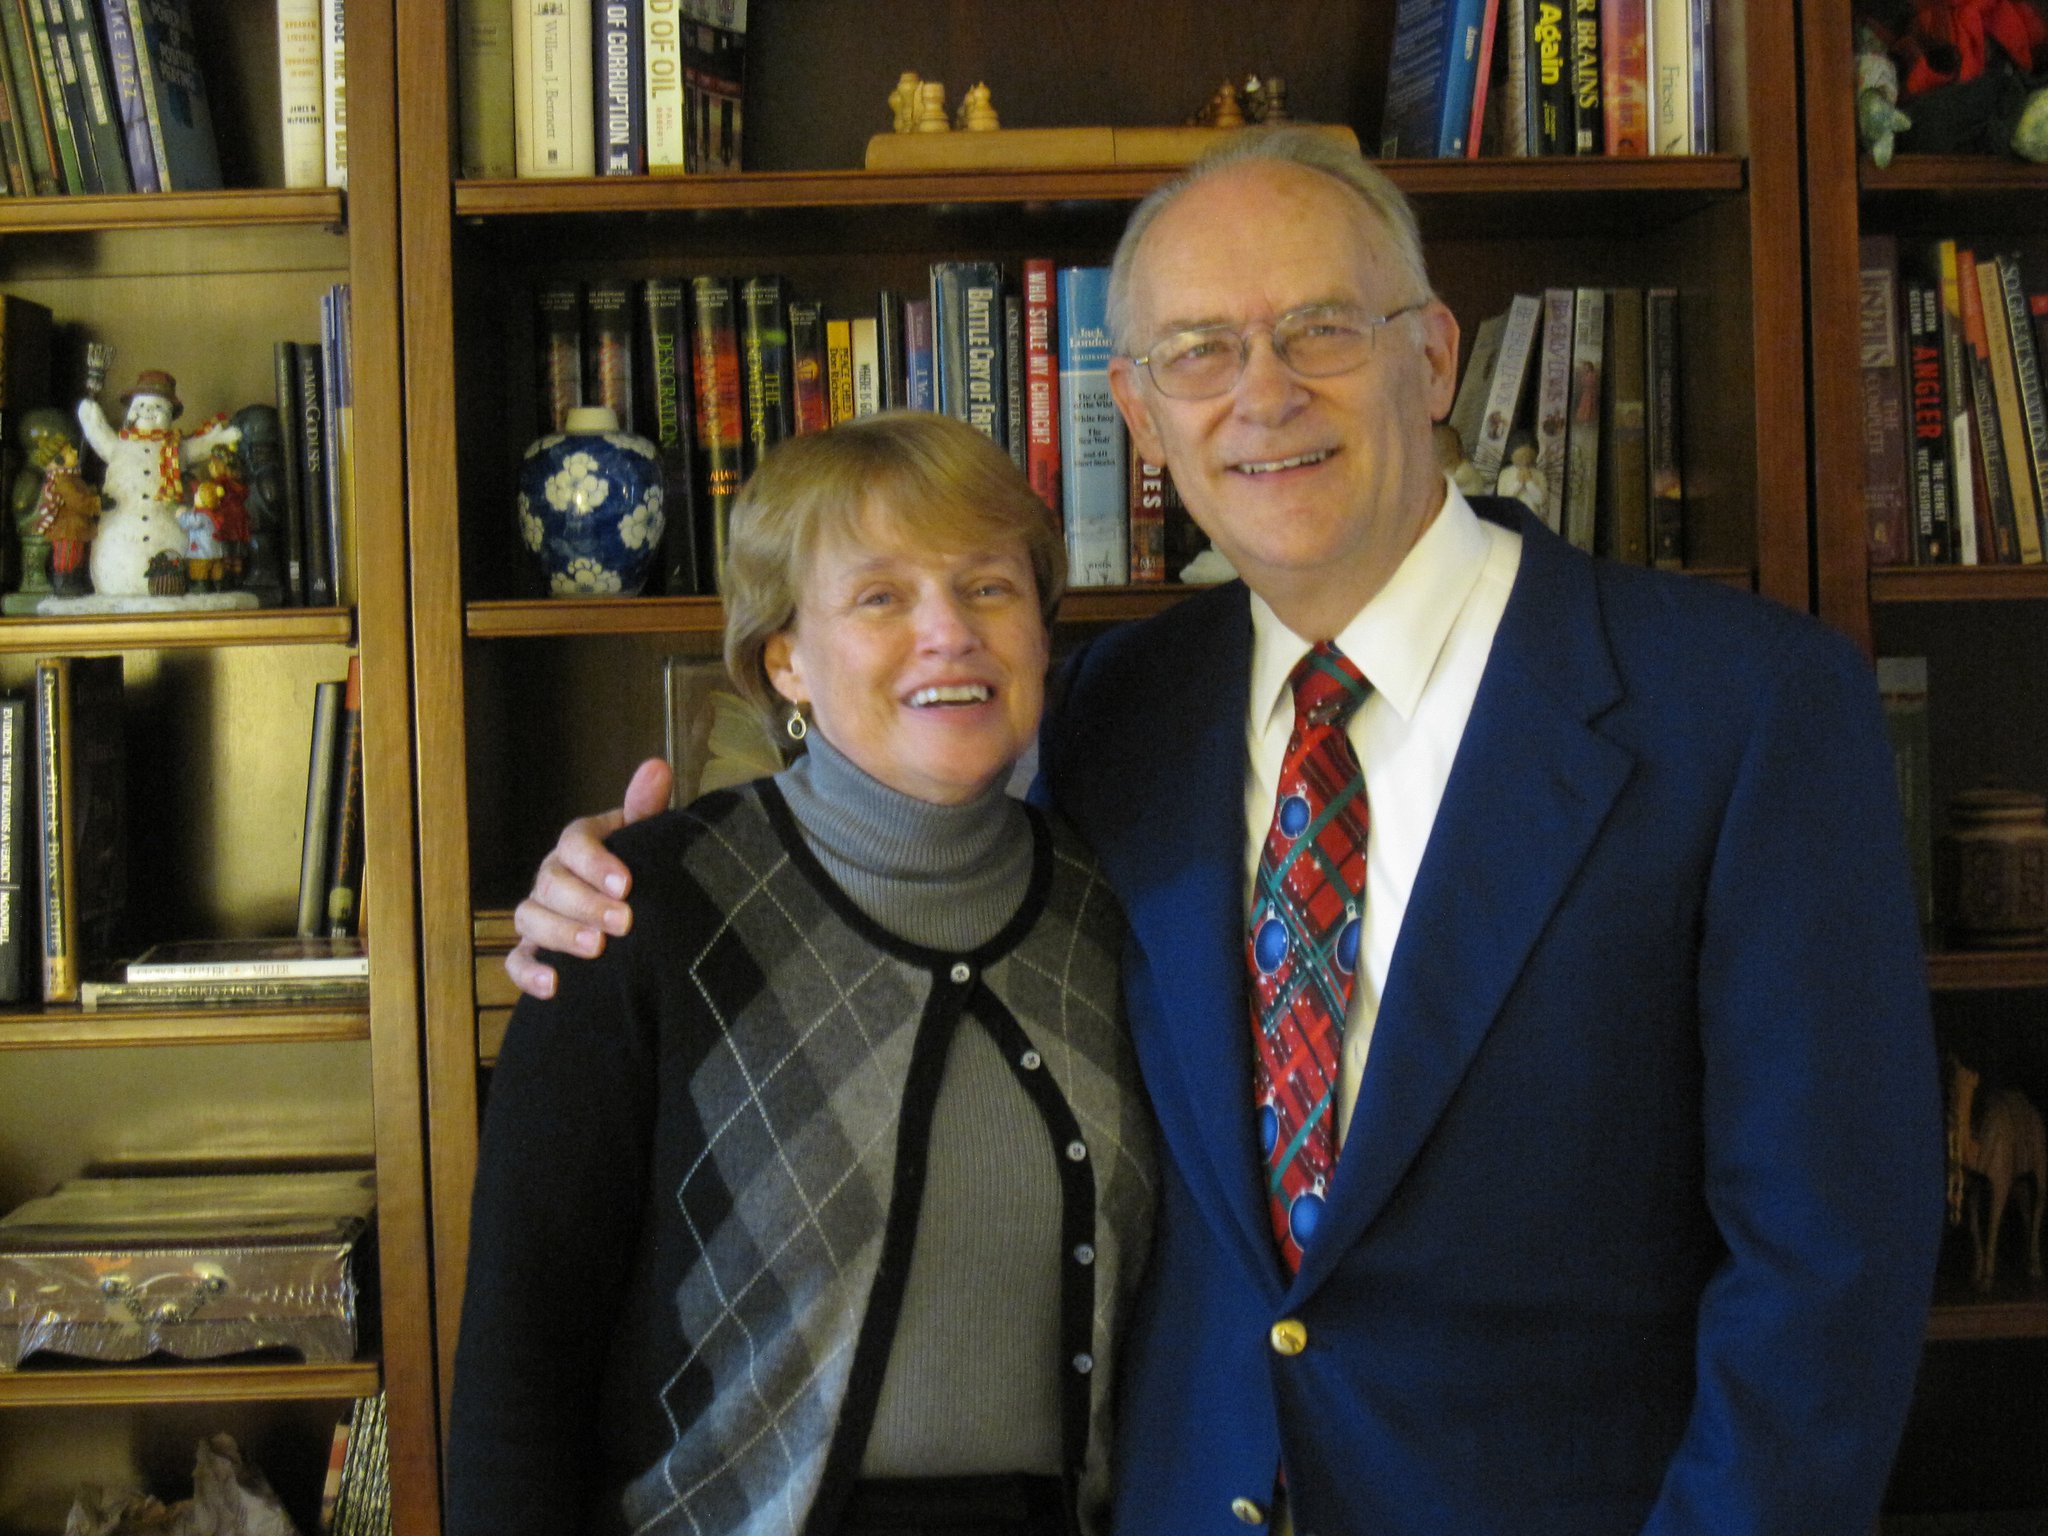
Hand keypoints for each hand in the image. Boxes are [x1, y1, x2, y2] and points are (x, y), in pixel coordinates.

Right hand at [504, 757, 672, 999]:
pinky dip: (530, 973)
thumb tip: (657, 767)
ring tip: (596, 951)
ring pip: (531, 919)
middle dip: (586, 904)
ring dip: (561, 935)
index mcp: (579, 846)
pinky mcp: (534, 951)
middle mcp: (553, 876)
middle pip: (553, 884)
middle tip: (622, 923)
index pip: (575, 842)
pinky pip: (518, 961)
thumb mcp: (647, 840)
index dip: (596, 862)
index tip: (627, 884)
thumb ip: (647, 808)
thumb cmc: (640, 872)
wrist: (637, 918)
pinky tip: (554, 986)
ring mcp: (540, 914)